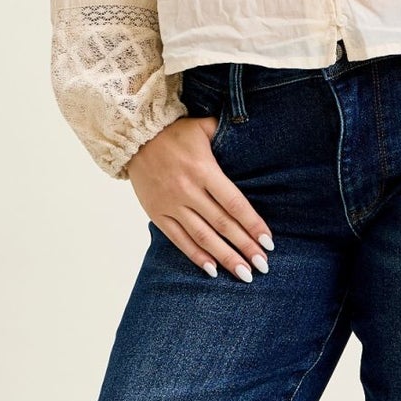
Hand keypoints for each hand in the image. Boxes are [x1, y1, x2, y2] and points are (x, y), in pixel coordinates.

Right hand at [126, 115, 275, 280]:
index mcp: (203, 170)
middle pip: (222, 224)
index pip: (234, 203)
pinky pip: (178, 239)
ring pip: (202, 236)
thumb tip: (251, 134)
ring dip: (224, 257)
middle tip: (263, 265)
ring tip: (243, 274)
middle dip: (245, 246)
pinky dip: (195, 255)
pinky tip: (212, 270)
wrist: (131, 136)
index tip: (268, 242)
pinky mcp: (157, 213)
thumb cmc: (173, 132)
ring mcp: (171, 204)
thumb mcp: (202, 126)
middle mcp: (188, 190)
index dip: (252, 224)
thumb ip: (226, 134)